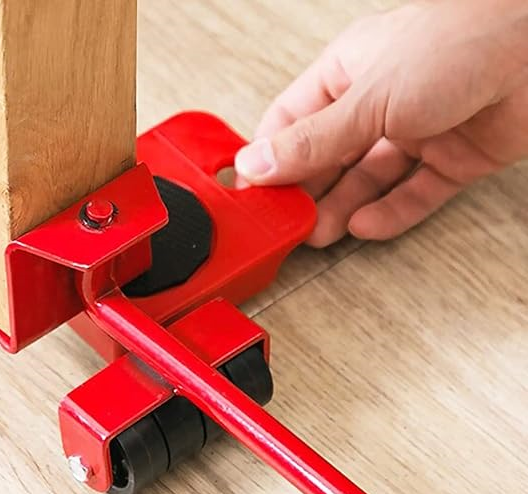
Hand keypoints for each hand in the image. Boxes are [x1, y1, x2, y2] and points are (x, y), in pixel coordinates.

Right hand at [234, 0, 527, 246]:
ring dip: (342, 209)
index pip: (292, 123)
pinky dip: (390, 213)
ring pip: (367, 180)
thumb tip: (257, 164)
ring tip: (320, 234)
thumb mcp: (368, 98)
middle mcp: (378, 103)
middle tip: (288, 224)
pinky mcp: (451, 159)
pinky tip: (366, 227)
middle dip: (306, 192)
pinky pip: (411, 194)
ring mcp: (416, 132)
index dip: (269, 159)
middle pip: (328, 158)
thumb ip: (313, 140)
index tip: (251, 194)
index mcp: (348, 73)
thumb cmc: (459, 40)